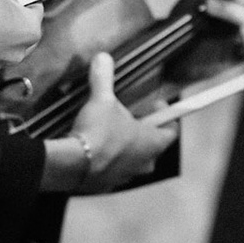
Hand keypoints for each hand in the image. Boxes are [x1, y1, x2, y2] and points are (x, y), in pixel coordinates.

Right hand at [41, 52, 175, 193]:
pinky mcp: (105, 185)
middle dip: (144, 130)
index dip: (166, 115)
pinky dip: (109, 159)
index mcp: (152, 143)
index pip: (172, 130)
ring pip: (133, 159)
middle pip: (153, 145)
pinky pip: (113, 170)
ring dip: (126, 146)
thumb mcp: (102, 100)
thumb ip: (104, 78)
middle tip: (132, 115)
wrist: (72, 166)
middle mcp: (144, 163)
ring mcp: (125, 177)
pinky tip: (94, 147)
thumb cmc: (97, 132)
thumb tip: (103, 57)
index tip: (155, 103)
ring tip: (111, 130)